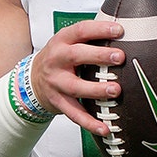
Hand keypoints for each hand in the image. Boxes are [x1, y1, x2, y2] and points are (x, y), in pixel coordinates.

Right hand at [29, 20, 124, 136]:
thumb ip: (91, 37)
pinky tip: (105, 128)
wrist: (31, 79)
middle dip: (99, 56)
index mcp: (62, 40)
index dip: (100, 29)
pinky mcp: (58, 102)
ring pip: (75, 87)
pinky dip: (89, 123)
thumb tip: (125, 28)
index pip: (81, 31)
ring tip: (115, 91)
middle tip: (120, 57)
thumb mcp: (69, 41)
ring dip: (96, 90)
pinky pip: (74, 114)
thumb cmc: (60, 57)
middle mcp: (57, 60)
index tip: (119, 30)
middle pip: (76, 56)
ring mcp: (56, 82)